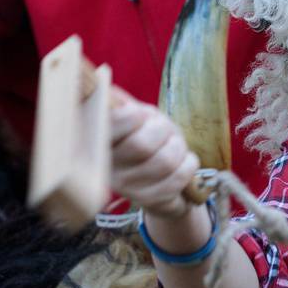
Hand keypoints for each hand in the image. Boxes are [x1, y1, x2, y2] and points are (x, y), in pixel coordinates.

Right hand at [108, 89, 198, 217]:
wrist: (159, 176)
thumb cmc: (144, 136)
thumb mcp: (131, 114)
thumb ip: (120, 102)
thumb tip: (103, 86)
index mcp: (98, 140)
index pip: (109, 126)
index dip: (131, 118)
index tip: (141, 115)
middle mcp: (107, 167)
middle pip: (142, 145)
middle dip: (163, 131)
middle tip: (164, 129)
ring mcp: (127, 187)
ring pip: (164, 162)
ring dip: (178, 148)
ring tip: (174, 146)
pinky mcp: (148, 201)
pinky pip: (178, 178)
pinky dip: (189, 165)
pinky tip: (183, 162)